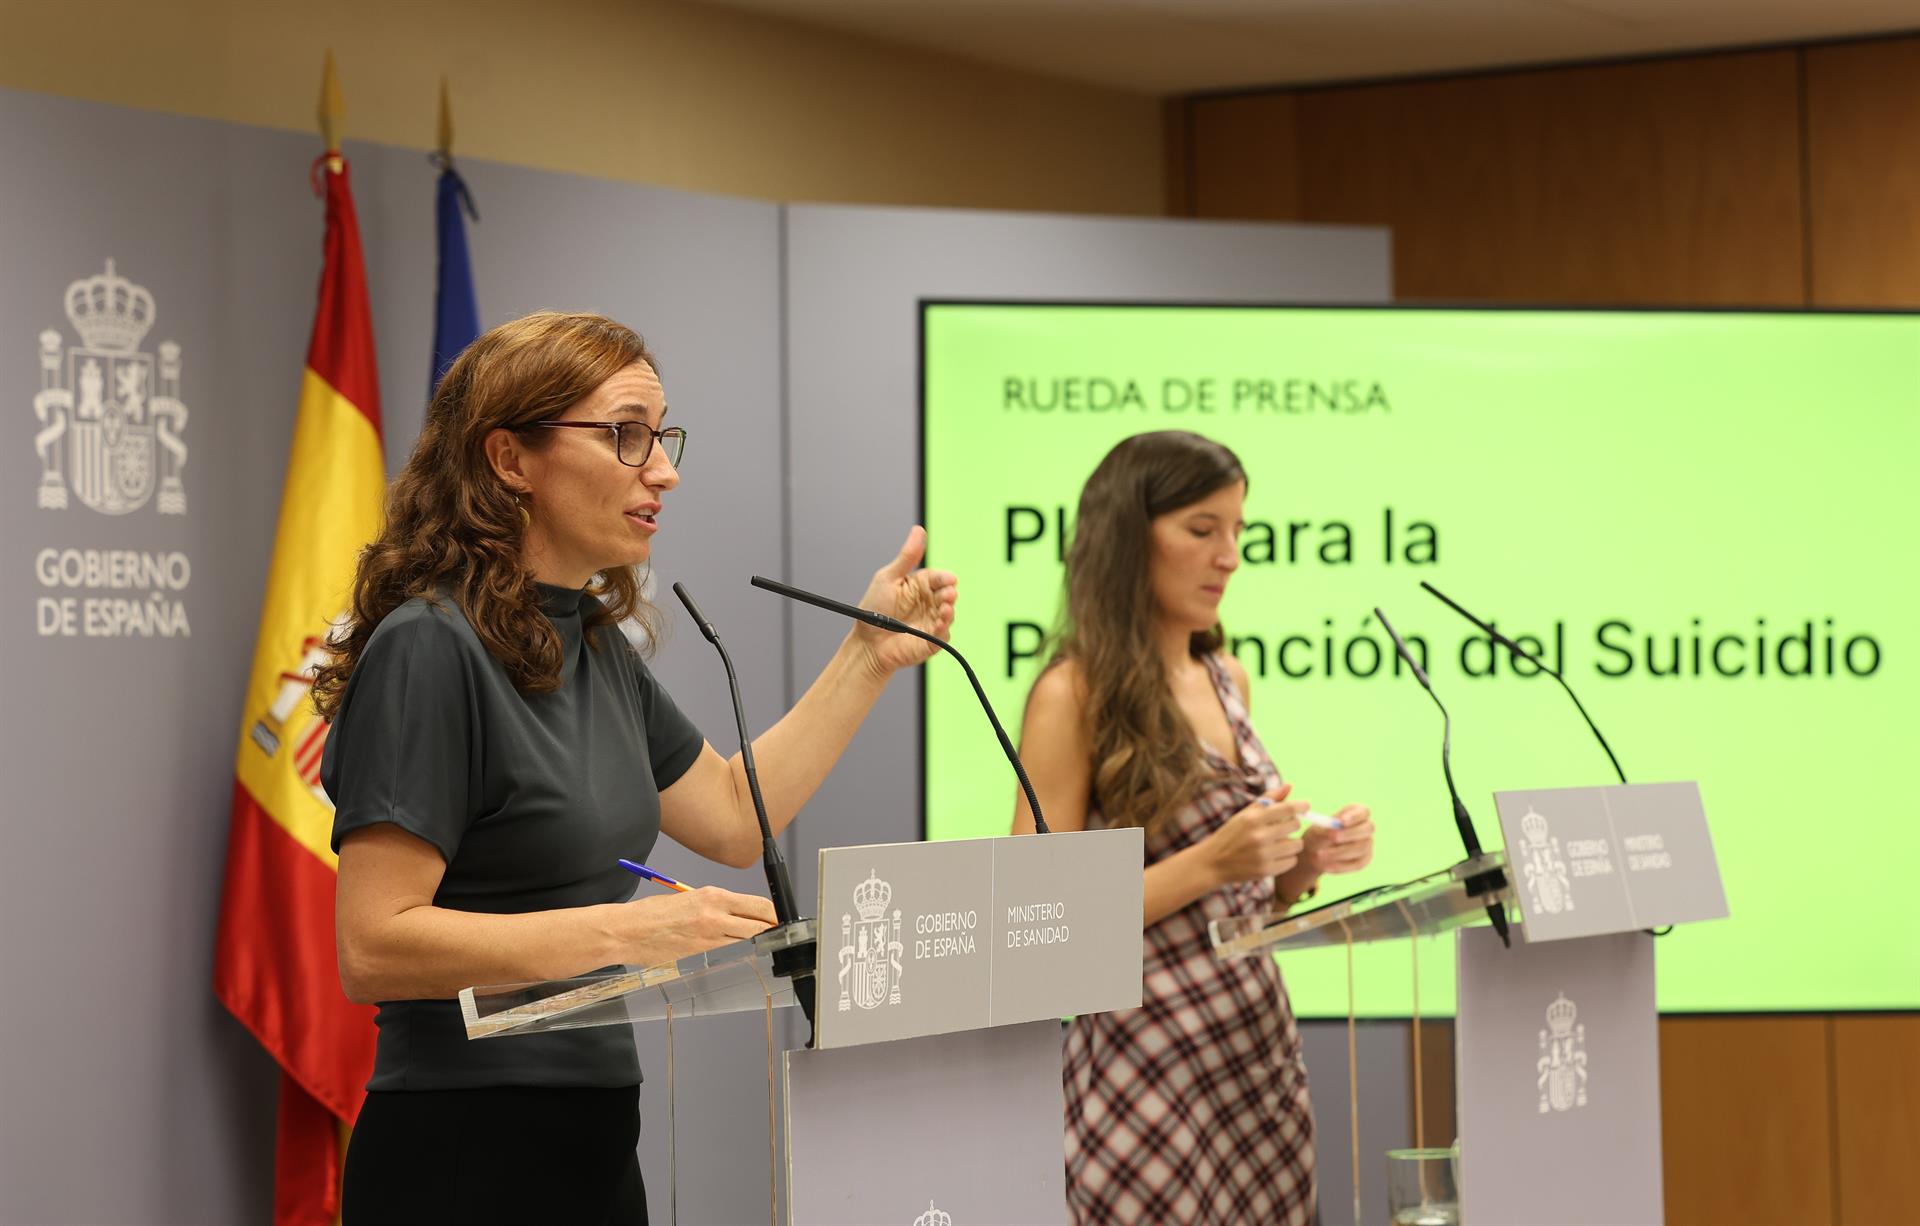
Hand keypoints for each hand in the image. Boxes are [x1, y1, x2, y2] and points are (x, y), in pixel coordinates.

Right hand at [618, 886, 776, 964]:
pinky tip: (733, 950)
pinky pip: (727, 952)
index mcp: (713, 896)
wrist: (627, 931)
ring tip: (758, 942)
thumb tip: (735, 913)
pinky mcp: (700, 955)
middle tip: (775, 933)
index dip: (774, 914)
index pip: (759, 905)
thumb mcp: (689, 898)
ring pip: (747, 941)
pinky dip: (734, 951)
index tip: (777, 918)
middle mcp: (715, 915)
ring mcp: (709, 937)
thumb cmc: (652, 913)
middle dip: (771, 930)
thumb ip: (714, 905)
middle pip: (760, 925)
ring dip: (755, 942)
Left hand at [848, 526, 957, 675]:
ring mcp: (931, 621)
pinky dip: (943, 628)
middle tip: (949, 593)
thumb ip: (907, 557)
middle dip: (949, 594)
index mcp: (919, 585)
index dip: (944, 578)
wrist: (866, 643)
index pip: (938, 578)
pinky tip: (940, 623)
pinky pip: (943, 634)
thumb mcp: (888, 578)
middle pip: (946, 595)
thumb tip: (919, 531)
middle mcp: (928, 602)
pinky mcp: (932, 640)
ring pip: (948, 614)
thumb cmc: (874, 610)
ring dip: (949, 611)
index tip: (949, 579)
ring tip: (945, 608)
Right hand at [1204, 782, 1308, 885]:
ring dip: (1291, 843)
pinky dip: (1286, 858)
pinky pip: (1291, 861)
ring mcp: (1263, 854)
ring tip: (1278, 844)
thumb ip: (1268, 800)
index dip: (1300, 806)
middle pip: (1295, 825)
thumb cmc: (1231, 835)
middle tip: (1282, 828)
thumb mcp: (1245, 814)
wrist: (1213, 863)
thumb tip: (1289, 786)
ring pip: (1296, 844)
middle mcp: (1259, 836)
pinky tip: (1274, 856)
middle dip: (1292, 825)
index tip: (1305, 807)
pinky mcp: (1266, 870)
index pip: (1287, 808)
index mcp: (1253, 818)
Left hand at [1298, 804, 1374, 876]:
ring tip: (1320, 855)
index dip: (1355, 816)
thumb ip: (1327, 827)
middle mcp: (1366, 827)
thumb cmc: (1318, 835)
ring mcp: (1368, 844)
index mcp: (1357, 812)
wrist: (1315, 853)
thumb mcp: (1318, 830)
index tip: (1341, 821)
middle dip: (1350, 833)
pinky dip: (1341, 866)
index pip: (1363, 811)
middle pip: (1368, 828)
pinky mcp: (1364, 860)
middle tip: (1333, 837)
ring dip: (1340, 852)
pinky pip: (1357, 864)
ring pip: (1361, 848)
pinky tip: (1326, 867)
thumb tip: (1335, 826)